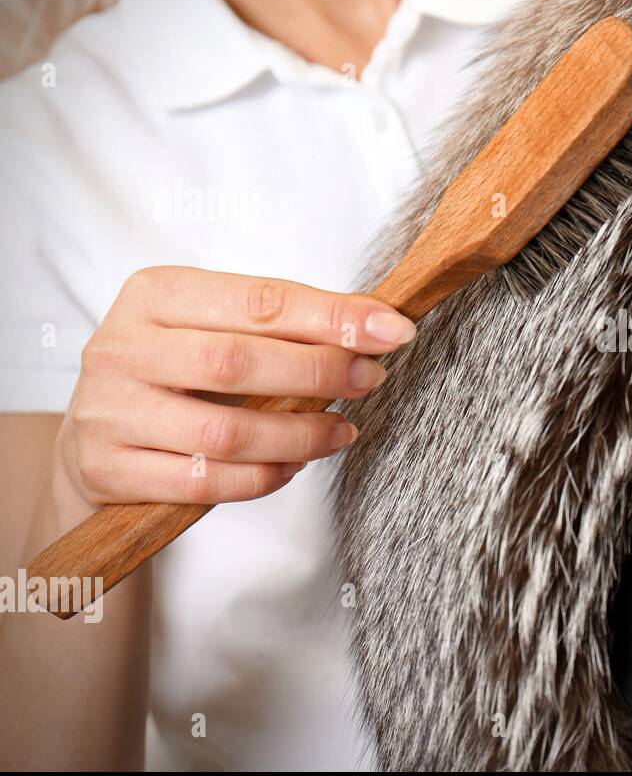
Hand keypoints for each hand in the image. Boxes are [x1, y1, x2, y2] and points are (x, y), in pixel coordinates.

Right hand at [53, 266, 414, 514]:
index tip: (391, 329)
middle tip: (370, 380)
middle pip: (237, 362)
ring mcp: (108, 412)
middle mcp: (121, 347)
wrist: (97, 439)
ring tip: (341, 432)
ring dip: (300, 436)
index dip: (332, 316)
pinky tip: (294, 465)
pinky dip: (264, 477)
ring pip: (225, 432)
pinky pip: (206, 482)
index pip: (258, 301)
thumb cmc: (177, 374)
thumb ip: (284, 324)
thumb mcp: (216, 329)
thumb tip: (379, 324)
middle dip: (319, 373)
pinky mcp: (108, 470)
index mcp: (154, 293)